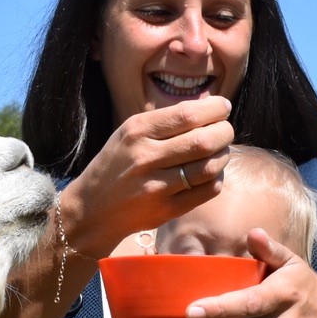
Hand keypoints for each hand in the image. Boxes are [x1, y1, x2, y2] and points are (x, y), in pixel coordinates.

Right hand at [56, 96, 234, 258]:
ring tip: (220, 152)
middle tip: (225, 131)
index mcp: (137, 131)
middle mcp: (146, 157)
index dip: (215, 109)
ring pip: (210, 167)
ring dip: (223, 156)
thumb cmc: (117, 164)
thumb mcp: (130, 133)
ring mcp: (156, 186)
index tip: (223, 107)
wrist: (92, 209)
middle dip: (225, 132)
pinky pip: (207, 190)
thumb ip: (165, 121)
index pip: (188, 114)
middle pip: (204, 141)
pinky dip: (217, 178)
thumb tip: (211, 108)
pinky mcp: (166, 209)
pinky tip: (211, 174)